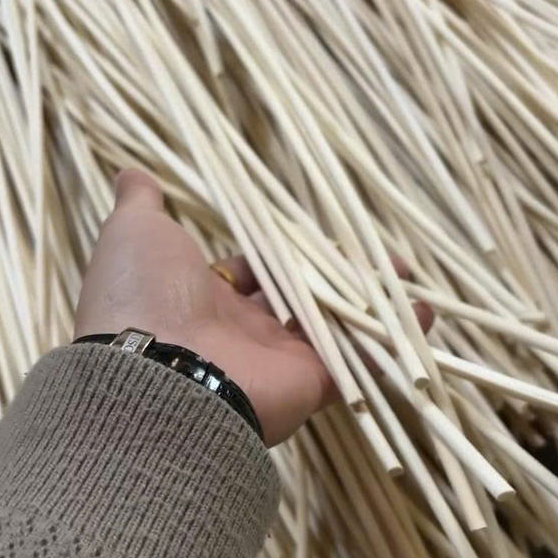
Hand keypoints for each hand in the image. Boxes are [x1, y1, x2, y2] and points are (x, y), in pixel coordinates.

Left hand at [75, 169, 431, 444]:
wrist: (154, 373)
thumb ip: (142, 205)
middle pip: (303, 296)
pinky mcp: (309, 384)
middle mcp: (245, 330)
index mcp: (207, 296)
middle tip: (377, 252)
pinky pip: (357, 362)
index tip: (319, 233)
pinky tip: (424, 316)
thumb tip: (132, 173)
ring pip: (335, 326)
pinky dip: (393, 341)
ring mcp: (279, 359)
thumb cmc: (144, 294)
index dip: (286, 249)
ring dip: (373, 302)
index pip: (256, 268)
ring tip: (409, 278)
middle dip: (340, 273)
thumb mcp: (136, 234)